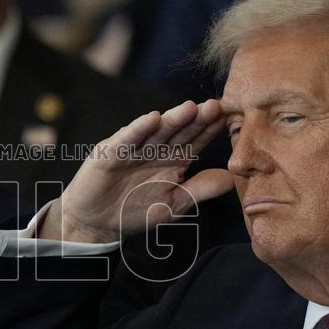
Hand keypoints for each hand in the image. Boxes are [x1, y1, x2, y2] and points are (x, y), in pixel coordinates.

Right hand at [38, 99, 234, 242]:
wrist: (96, 222)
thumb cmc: (135, 211)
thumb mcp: (174, 204)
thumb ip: (200, 189)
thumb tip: (232, 177)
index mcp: (174, 159)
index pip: (196, 140)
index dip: (211, 130)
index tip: (229, 119)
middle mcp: (156, 149)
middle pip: (180, 131)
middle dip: (197, 119)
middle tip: (216, 106)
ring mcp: (134, 148)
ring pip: (157, 131)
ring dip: (172, 119)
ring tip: (190, 108)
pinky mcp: (111, 153)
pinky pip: (127, 139)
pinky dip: (139, 129)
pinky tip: (152, 119)